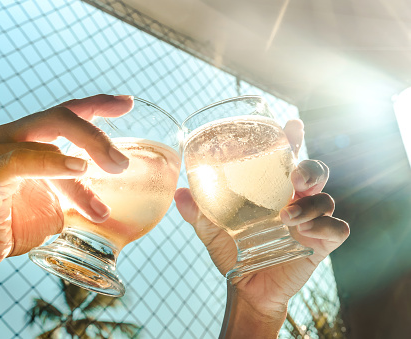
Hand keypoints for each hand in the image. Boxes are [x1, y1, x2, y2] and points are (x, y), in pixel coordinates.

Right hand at [0, 94, 133, 274]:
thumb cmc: (14, 222)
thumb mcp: (58, 204)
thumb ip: (79, 189)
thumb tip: (112, 198)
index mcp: (28, 139)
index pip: (66, 112)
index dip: (97, 104)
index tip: (126, 104)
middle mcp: (12, 136)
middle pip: (61, 116)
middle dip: (97, 134)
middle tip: (123, 163)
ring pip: (49, 133)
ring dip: (87, 150)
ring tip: (115, 168)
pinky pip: (23, 160)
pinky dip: (54, 162)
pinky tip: (79, 167)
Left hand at [174, 119, 348, 321]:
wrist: (245, 288)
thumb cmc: (232, 252)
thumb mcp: (211, 230)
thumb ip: (198, 211)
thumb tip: (178, 192)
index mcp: (273, 191)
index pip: (288, 159)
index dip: (293, 140)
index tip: (292, 126)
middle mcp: (295, 200)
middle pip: (315, 173)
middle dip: (310, 169)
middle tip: (295, 179)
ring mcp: (310, 221)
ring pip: (326, 199)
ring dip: (310, 204)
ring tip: (286, 216)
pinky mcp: (320, 244)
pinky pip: (337, 229)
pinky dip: (326, 226)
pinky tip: (307, 231)